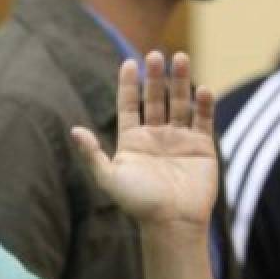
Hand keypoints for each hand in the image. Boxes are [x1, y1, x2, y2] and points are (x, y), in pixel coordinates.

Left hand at [71, 51, 217, 240]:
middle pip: (155, 98)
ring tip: (180, 57)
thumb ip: (92, 154)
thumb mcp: (109, 178)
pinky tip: (203, 89)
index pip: (130, 104)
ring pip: (180, 103)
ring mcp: (179, 139)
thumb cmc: (138, 203)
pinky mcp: (202, 147)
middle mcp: (155, 136)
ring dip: (180, 81)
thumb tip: (75, 130)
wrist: (172, 223)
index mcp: (132, 140)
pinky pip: (203, 119)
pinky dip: (204, 104)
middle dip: (155, 77)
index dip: (129, 84)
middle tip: (155, 55)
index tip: (128, 62)